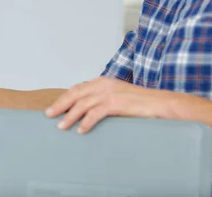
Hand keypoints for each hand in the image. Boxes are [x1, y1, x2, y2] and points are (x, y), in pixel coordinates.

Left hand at [45, 76, 160, 133]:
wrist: (162, 103)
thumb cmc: (142, 103)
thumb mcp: (119, 97)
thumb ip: (103, 101)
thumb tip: (87, 112)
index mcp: (103, 81)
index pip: (78, 88)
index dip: (64, 98)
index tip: (54, 107)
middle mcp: (104, 84)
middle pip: (75, 94)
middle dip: (61, 104)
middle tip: (49, 115)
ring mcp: (110, 93)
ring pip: (82, 104)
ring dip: (70, 116)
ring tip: (61, 126)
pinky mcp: (116, 103)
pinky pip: (96, 113)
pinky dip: (86, 122)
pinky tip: (81, 130)